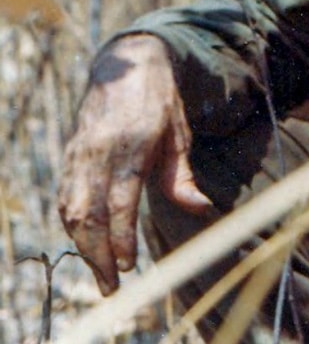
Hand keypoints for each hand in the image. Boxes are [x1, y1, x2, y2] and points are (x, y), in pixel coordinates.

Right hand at [58, 35, 211, 293]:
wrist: (126, 66)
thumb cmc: (160, 103)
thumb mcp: (179, 134)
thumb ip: (182, 176)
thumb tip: (201, 209)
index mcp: (129, 145)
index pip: (119, 201)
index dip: (121, 235)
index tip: (129, 264)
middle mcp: (98, 152)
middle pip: (88, 213)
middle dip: (97, 254)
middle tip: (112, 284)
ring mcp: (79, 155)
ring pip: (71, 210)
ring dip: (83, 247)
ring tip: (101, 273)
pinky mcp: (69, 157)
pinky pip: (65, 199)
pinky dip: (73, 227)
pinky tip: (87, 244)